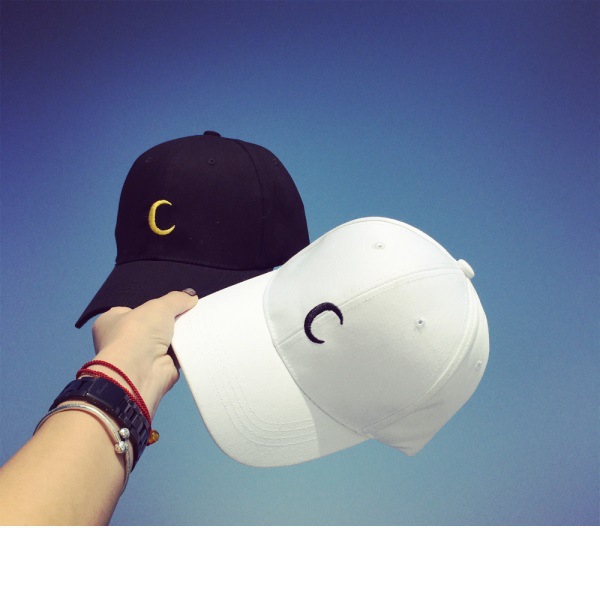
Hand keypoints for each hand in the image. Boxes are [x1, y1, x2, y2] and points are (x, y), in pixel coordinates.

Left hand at [91, 290, 197, 416]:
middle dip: (168, 323)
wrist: (138, 372)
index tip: (170, 305)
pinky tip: (196, 342)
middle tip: (186, 314)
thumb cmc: (138, 332)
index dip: (150, 307)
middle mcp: (121, 341)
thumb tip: (191, 296)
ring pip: (164, 342)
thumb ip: (176, 299)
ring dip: (178, 337)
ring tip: (195, 326)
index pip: (131, 311)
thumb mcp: (159, 306)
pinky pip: (174, 357)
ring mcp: (138, 358)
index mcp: (110, 323)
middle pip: (151, 327)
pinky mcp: (156, 370)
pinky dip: (184, 352)